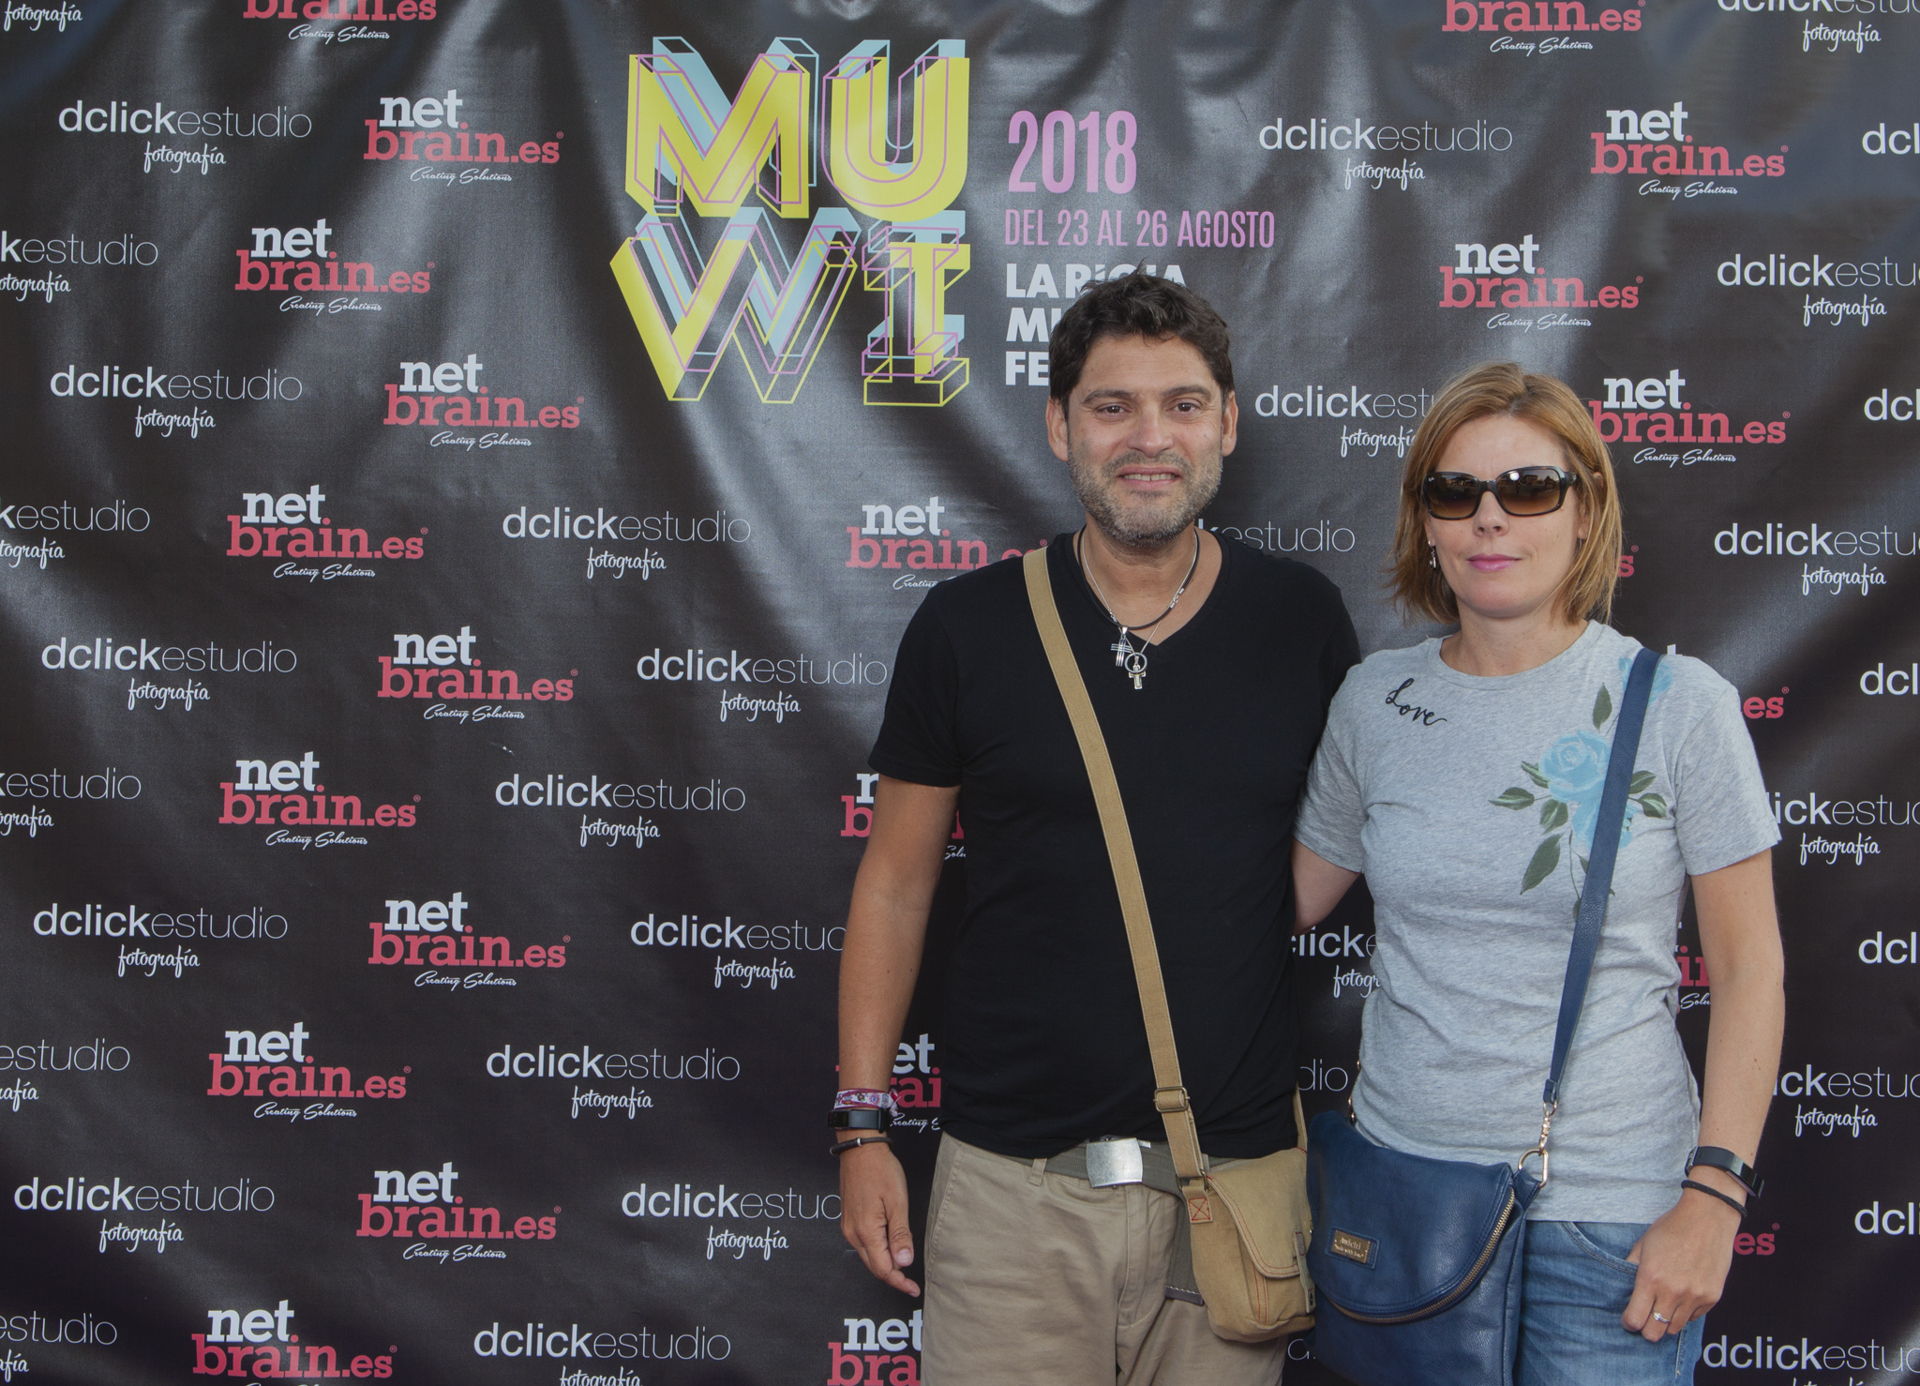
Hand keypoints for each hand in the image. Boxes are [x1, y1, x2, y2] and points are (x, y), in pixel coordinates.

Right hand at [839, 1141, 919, 1295]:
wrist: (860, 1150)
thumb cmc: (880, 1170)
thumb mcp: (897, 1202)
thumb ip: (900, 1234)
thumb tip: (904, 1262)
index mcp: (866, 1231)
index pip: (883, 1268)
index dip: (899, 1281)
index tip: (913, 1288)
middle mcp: (853, 1233)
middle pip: (874, 1266)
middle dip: (893, 1275)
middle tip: (912, 1281)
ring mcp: (849, 1227)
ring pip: (868, 1256)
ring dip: (885, 1263)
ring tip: (904, 1263)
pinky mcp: (849, 1220)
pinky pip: (864, 1244)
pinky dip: (878, 1251)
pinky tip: (890, 1247)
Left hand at [1621, 1188, 1738, 1340]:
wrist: (1707, 1217)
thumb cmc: (1672, 1228)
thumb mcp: (1643, 1244)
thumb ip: (1631, 1268)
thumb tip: (1623, 1290)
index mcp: (1650, 1278)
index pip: (1635, 1319)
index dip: (1629, 1322)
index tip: (1628, 1318)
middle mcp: (1673, 1292)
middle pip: (1654, 1333)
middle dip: (1646, 1328)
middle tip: (1645, 1317)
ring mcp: (1694, 1297)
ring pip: (1674, 1328)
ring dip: (1665, 1321)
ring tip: (1663, 1305)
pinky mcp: (1712, 1298)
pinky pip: (1694, 1318)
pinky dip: (1685, 1313)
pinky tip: (1682, 1296)